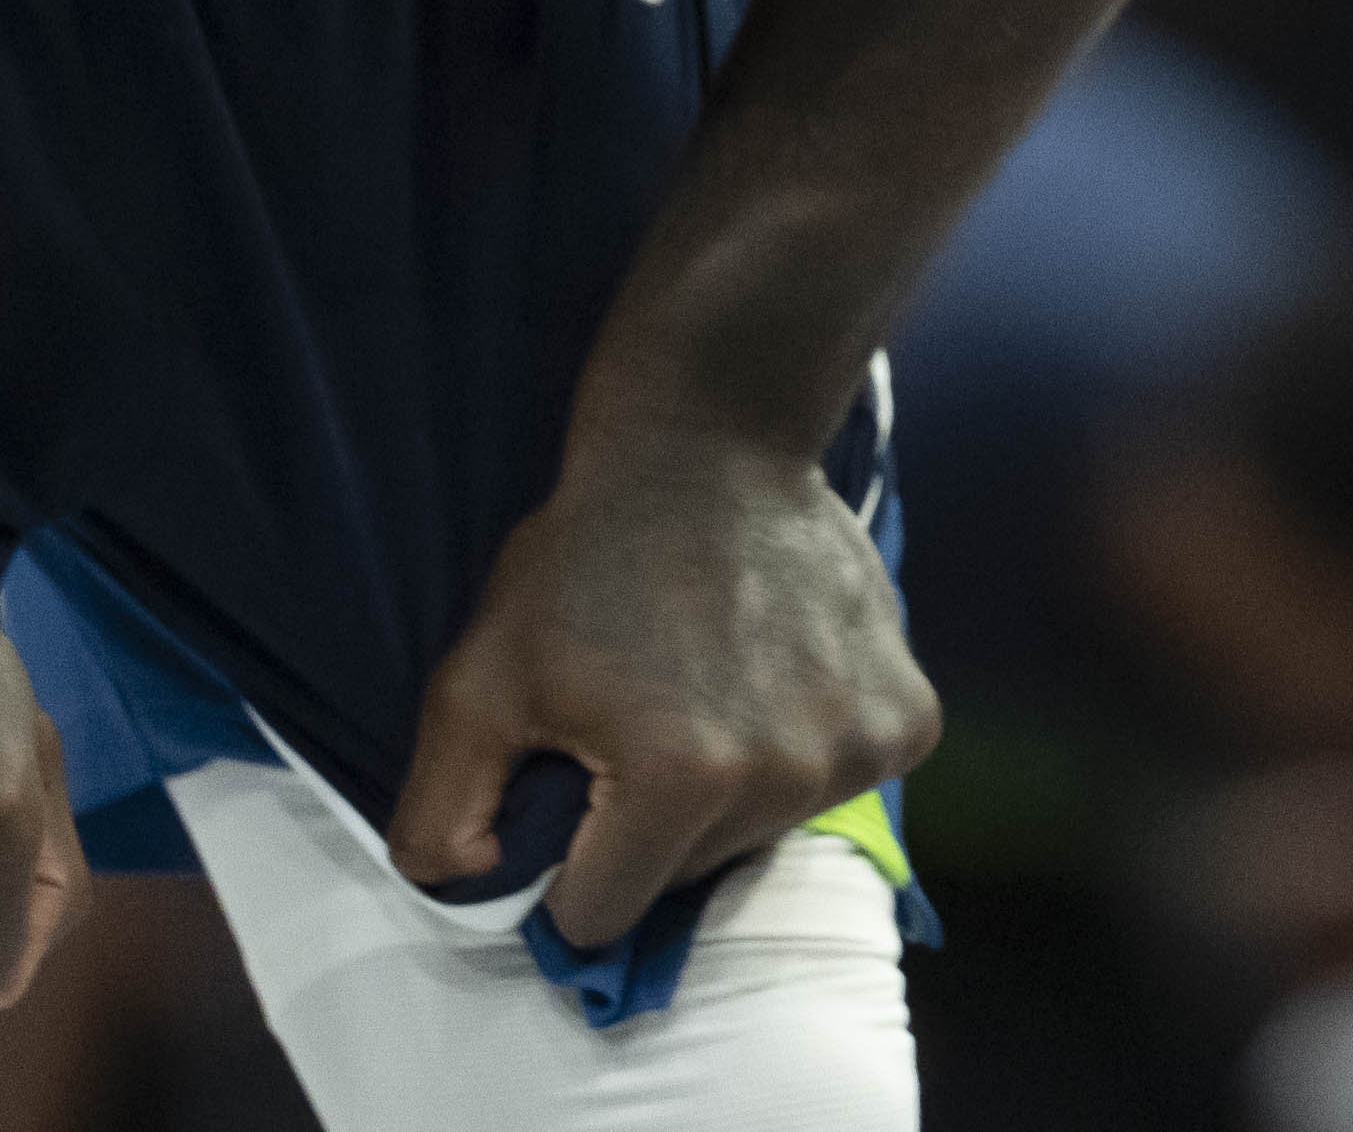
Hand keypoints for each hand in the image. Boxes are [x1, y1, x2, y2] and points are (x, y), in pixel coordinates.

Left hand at [391, 418, 937, 948]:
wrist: (709, 439)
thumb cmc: (585, 555)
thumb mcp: (478, 674)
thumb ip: (443, 803)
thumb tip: (457, 891)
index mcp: (680, 779)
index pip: (602, 912)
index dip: (569, 863)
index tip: (571, 793)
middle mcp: (786, 779)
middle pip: (687, 878)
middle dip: (647, 824)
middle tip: (635, 722)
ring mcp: (861, 751)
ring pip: (761, 835)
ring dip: (727, 788)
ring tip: (705, 687)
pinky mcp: (909, 719)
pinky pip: (837, 784)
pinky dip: (802, 749)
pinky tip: (773, 671)